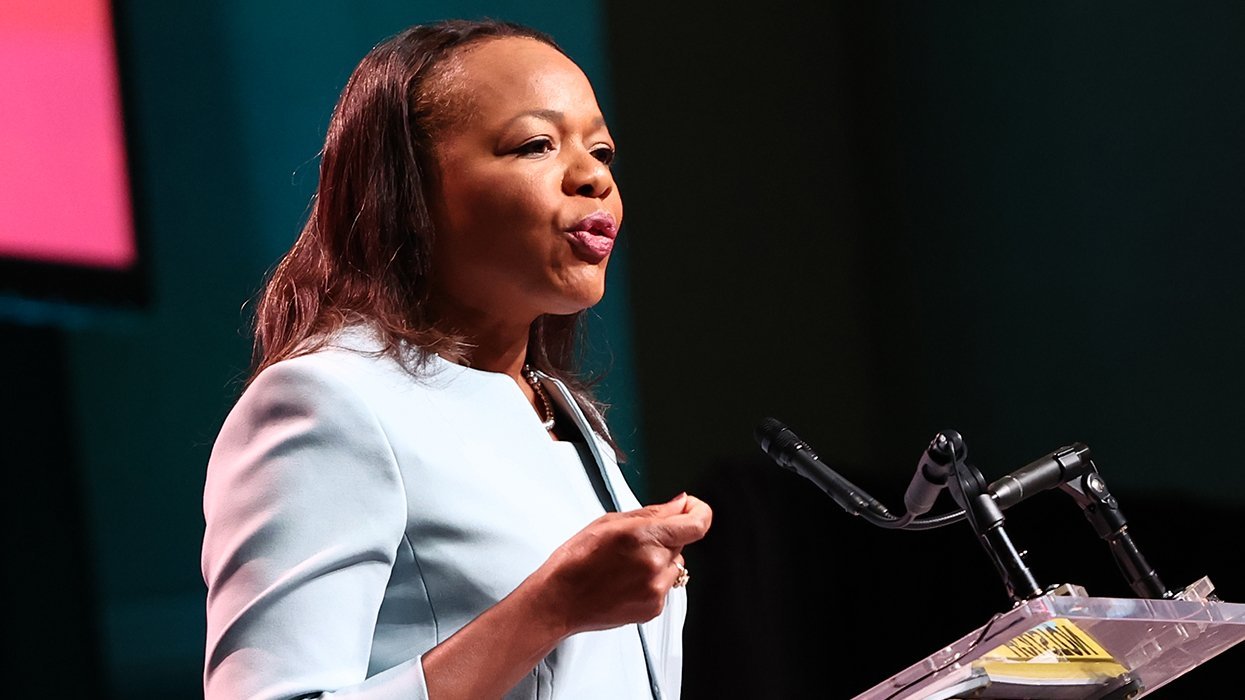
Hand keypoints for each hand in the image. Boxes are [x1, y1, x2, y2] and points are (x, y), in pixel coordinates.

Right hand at [533, 492, 712, 634]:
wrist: (560, 600)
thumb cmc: (576, 560)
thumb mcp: (610, 522)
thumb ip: (653, 512)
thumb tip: (679, 504)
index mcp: (645, 537)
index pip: (698, 523)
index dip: (699, 511)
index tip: (691, 508)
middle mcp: (655, 564)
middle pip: (683, 542)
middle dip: (666, 536)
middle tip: (636, 541)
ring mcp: (656, 589)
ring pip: (675, 565)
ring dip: (660, 560)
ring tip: (626, 564)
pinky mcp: (654, 608)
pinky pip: (665, 586)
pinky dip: (652, 580)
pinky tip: (626, 580)